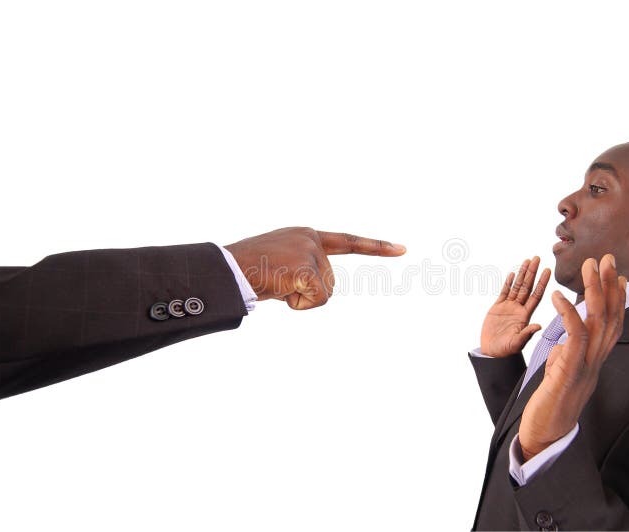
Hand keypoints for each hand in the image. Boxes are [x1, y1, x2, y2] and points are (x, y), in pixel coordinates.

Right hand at [225, 227, 405, 309]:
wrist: (225, 270)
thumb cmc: (246, 271)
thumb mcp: (279, 262)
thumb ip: (302, 267)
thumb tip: (315, 289)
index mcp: (306, 235)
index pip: (348, 241)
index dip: (376, 247)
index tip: (402, 249)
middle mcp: (311, 239)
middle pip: (331, 282)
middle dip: (308, 293)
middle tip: (277, 284)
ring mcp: (309, 252)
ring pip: (326, 293)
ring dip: (301, 299)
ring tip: (275, 286)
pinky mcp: (306, 268)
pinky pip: (317, 300)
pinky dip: (299, 305)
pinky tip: (279, 291)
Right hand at [480, 257, 551, 357]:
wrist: (492, 353)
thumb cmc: (506, 351)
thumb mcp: (517, 343)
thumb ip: (527, 334)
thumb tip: (539, 325)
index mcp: (526, 315)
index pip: (536, 295)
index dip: (542, 282)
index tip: (547, 270)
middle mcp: (519, 309)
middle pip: (527, 286)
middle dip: (532, 272)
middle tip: (537, 257)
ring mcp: (509, 307)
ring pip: (516, 287)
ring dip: (522, 274)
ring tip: (527, 260)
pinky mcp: (497, 308)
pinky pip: (504, 292)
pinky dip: (508, 283)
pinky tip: (512, 274)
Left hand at [518, 254, 625, 459]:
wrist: (546, 435)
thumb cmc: (553, 405)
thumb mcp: (565, 372)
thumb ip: (570, 355)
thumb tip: (568, 342)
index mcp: (595, 360)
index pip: (612, 324)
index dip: (616, 298)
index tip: (616, 274)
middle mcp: (596, 361)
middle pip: (610, 316)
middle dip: (608, 284)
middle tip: (606, 257)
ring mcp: (586, 366)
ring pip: (597, 322)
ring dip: (593, 291)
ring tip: (588, 265)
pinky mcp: (570, 372)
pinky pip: (575, 337)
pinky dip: (568, 313)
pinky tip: (558, 295)